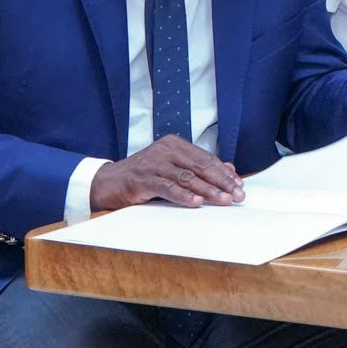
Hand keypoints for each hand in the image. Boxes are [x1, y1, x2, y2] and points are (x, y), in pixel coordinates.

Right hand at [90, 135, 243, 211]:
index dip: (224, 172)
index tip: (239, 185)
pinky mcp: (142, 179)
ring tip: (224, 200)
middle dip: (222, 182)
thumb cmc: (143, 177)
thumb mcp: (172, 170)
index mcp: (175, 145)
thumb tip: (229, 170)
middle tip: (237, 195)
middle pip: (200, 166)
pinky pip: (167, 187)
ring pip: (187, 177)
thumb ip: (197, 169)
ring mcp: (153, 163)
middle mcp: (165, 150)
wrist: (107, 183)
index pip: (206, 159)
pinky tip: (196, 202)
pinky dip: (183, 195)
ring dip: (208, 190)